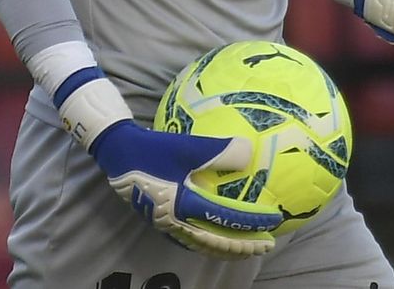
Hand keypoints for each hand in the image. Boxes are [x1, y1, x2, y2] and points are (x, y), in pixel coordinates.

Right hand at [90, 121, 283, 258]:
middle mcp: (174, 221)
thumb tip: (249, 153)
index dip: (251, 221)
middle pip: (214, 242)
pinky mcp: (160, 220)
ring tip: (246, 247)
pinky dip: (208, 243)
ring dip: (225, 247)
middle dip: (242, 246)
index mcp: (182, 205)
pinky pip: (189, 239)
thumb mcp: (189, 146)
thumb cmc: (154, 148)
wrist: (119, 152)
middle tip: (266, 245)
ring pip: (201, 244)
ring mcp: (165, 224)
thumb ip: (220, 150)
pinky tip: (217, 238)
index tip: (273, 218)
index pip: (225, 219)